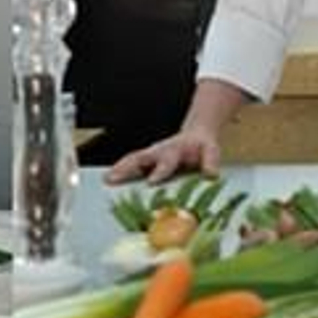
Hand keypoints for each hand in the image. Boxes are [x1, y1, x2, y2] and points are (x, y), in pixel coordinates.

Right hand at [104, 129, 221, 185]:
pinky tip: (109, 180)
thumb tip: (210, 175)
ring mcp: (151, 155)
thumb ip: (210, 162)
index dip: (159, 171)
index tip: (151, 182)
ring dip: (118, 169)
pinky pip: (131, 164)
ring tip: (106, 180)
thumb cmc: (202, 146)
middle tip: (113, 178)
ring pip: (131, 160)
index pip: (166, 162)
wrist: (195, 135)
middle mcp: (159, 151)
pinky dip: (119, 171)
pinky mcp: (147, 160)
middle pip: (140, 157)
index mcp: (175, 150)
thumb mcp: (211, 151)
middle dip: (126, 168)